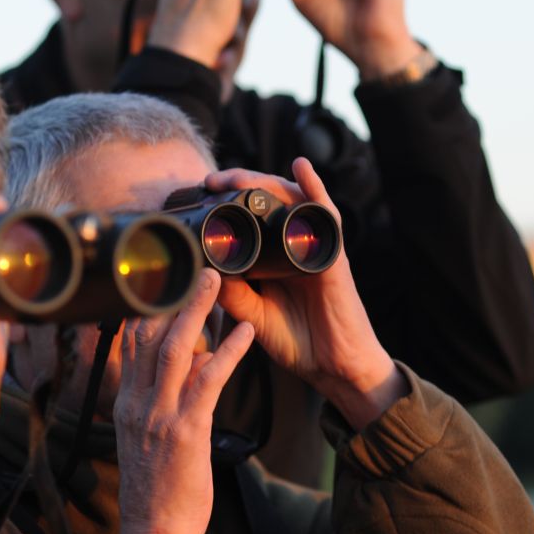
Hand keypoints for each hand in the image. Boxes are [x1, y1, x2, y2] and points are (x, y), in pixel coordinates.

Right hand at [113, 269, 254, 533]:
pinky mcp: (185, 432)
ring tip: (218, 279)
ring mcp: (158, 417)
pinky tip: (246, 333)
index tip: (163, 274)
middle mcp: (136, 404)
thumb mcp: (147, 441)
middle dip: (171, 294)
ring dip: (198, 310)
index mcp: (126, 405)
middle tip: (194, 261)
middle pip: (149, 335)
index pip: (130, 344)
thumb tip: (188, 366)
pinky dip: (227, 353)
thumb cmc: (157, 493)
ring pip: (175, 349)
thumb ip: (162, 401)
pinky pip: (208, 382)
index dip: (147, 305)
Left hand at [205, 160, 405, 429]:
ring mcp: (314, 248)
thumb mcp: (253, 315)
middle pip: (268, 201)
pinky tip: (301, 165)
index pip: (251, 217)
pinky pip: (325, 215)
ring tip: (237, 176)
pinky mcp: (332, 255)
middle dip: (239, 185)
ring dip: (264, 182)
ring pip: (291, 200)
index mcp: (274, 259)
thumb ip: (232, 293)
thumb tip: (203, 268)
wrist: (334, 368)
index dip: (227, 202)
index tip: (199, 195)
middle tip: (211, 181)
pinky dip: (315, 187)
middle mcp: (294, 247)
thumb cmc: (300, 341)